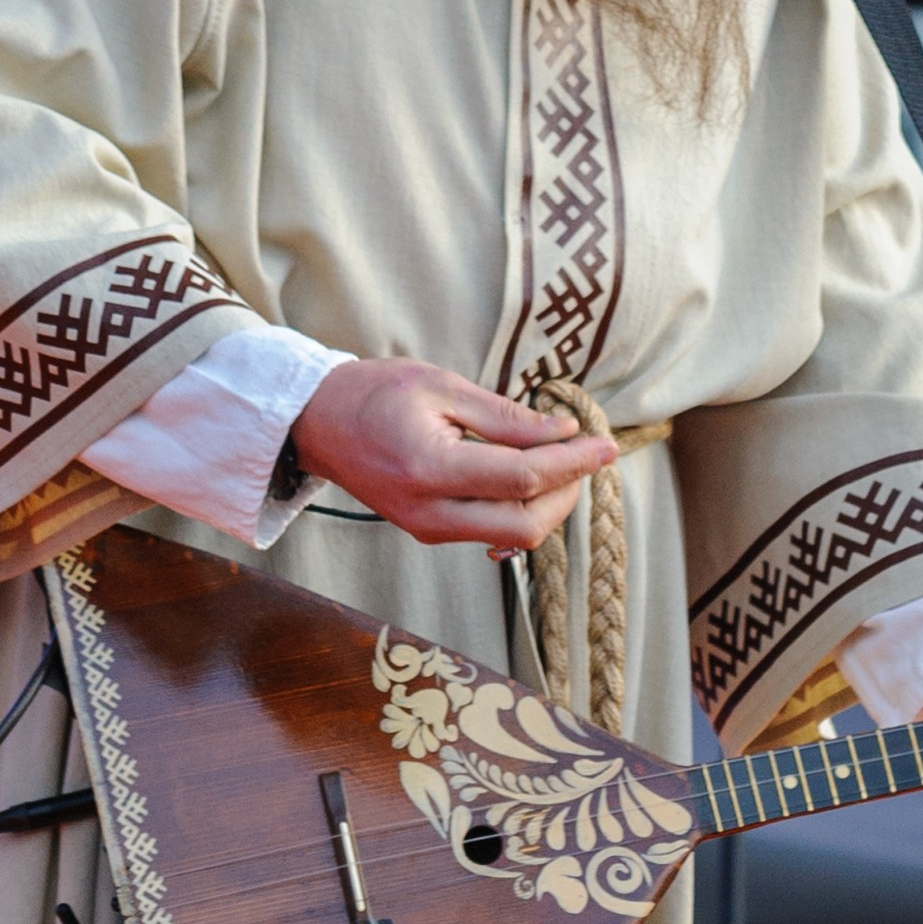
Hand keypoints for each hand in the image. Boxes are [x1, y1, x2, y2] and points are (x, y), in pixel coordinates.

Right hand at [294, 359, 616, 551]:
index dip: (572, 463)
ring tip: (562, 460)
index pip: (523, 478)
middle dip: (567, 492)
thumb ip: (505, 417)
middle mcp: (429, 512)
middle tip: (586, 454)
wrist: (318, 424)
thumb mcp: (442, 386)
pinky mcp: (429, 533)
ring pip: (513, 536)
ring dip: (548, 504)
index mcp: (430, 468)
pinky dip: (522, 509)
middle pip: (525, 525)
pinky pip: (491, 533)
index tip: (604, 444)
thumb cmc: (375, 393)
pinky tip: (531, 478)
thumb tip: (563, 433)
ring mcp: (427, 529)